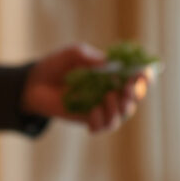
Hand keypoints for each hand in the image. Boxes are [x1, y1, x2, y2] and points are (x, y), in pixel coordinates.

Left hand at [22, 42, 149, 132]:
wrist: (34, 83)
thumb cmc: (57, 65)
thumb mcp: (73, 54)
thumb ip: (90, 57)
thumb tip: (107, 64)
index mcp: (113, 74)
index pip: (136, 77)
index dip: (145, 77)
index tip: (145, 74)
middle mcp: (111, 92)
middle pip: (134, 99)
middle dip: (135, 94)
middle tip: (127, 89)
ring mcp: (101, 108)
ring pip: (122, 116)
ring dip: (120, 109)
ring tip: (107, 98)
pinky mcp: (88, 120)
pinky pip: (103, 126)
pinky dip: (102, 121)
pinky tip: (93, 112)